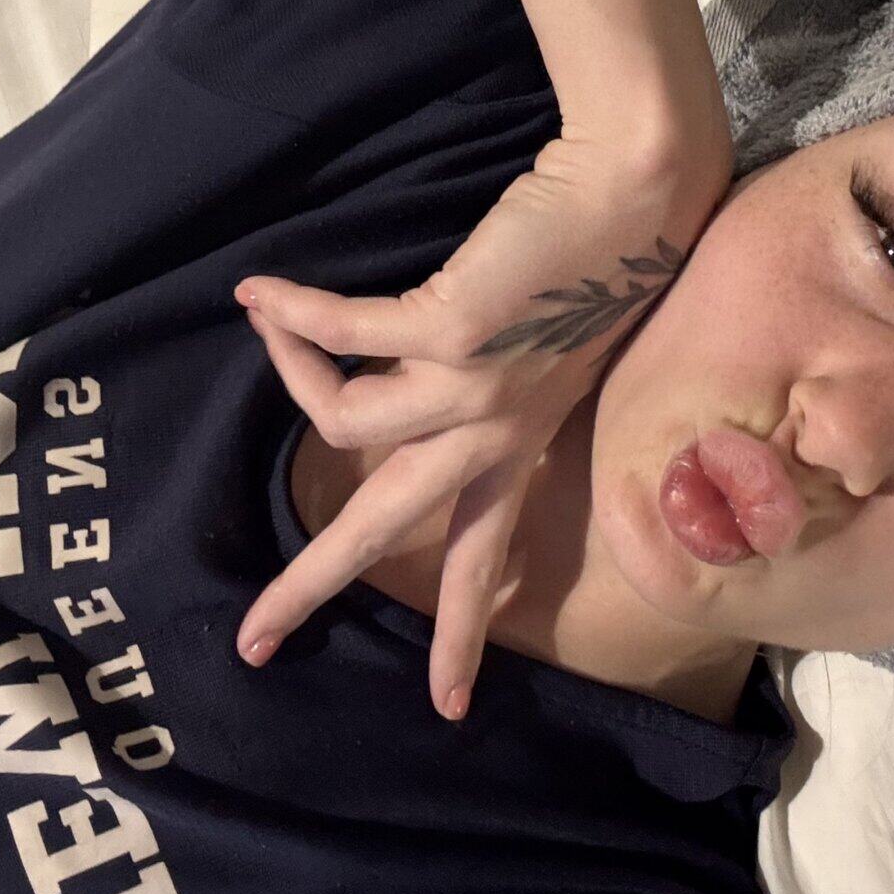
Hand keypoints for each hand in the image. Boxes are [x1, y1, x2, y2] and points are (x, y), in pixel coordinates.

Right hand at [231, 115, 733, 721]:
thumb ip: (488, 384)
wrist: (641, 189)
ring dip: (294, 376)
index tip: (449, 703)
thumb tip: (400, 384)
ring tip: (270, 323)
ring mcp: (474, 384)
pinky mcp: (451, 328)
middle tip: (253, 642)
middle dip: (315, 585)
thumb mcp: (550, 346)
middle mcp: (497, 428)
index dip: (463, 632)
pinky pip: (343, 334)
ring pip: (346, 429)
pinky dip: (293, 316)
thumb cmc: (600, 253)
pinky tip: (259, 294)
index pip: (487, 556)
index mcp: (524, 441)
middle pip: (392, 529)